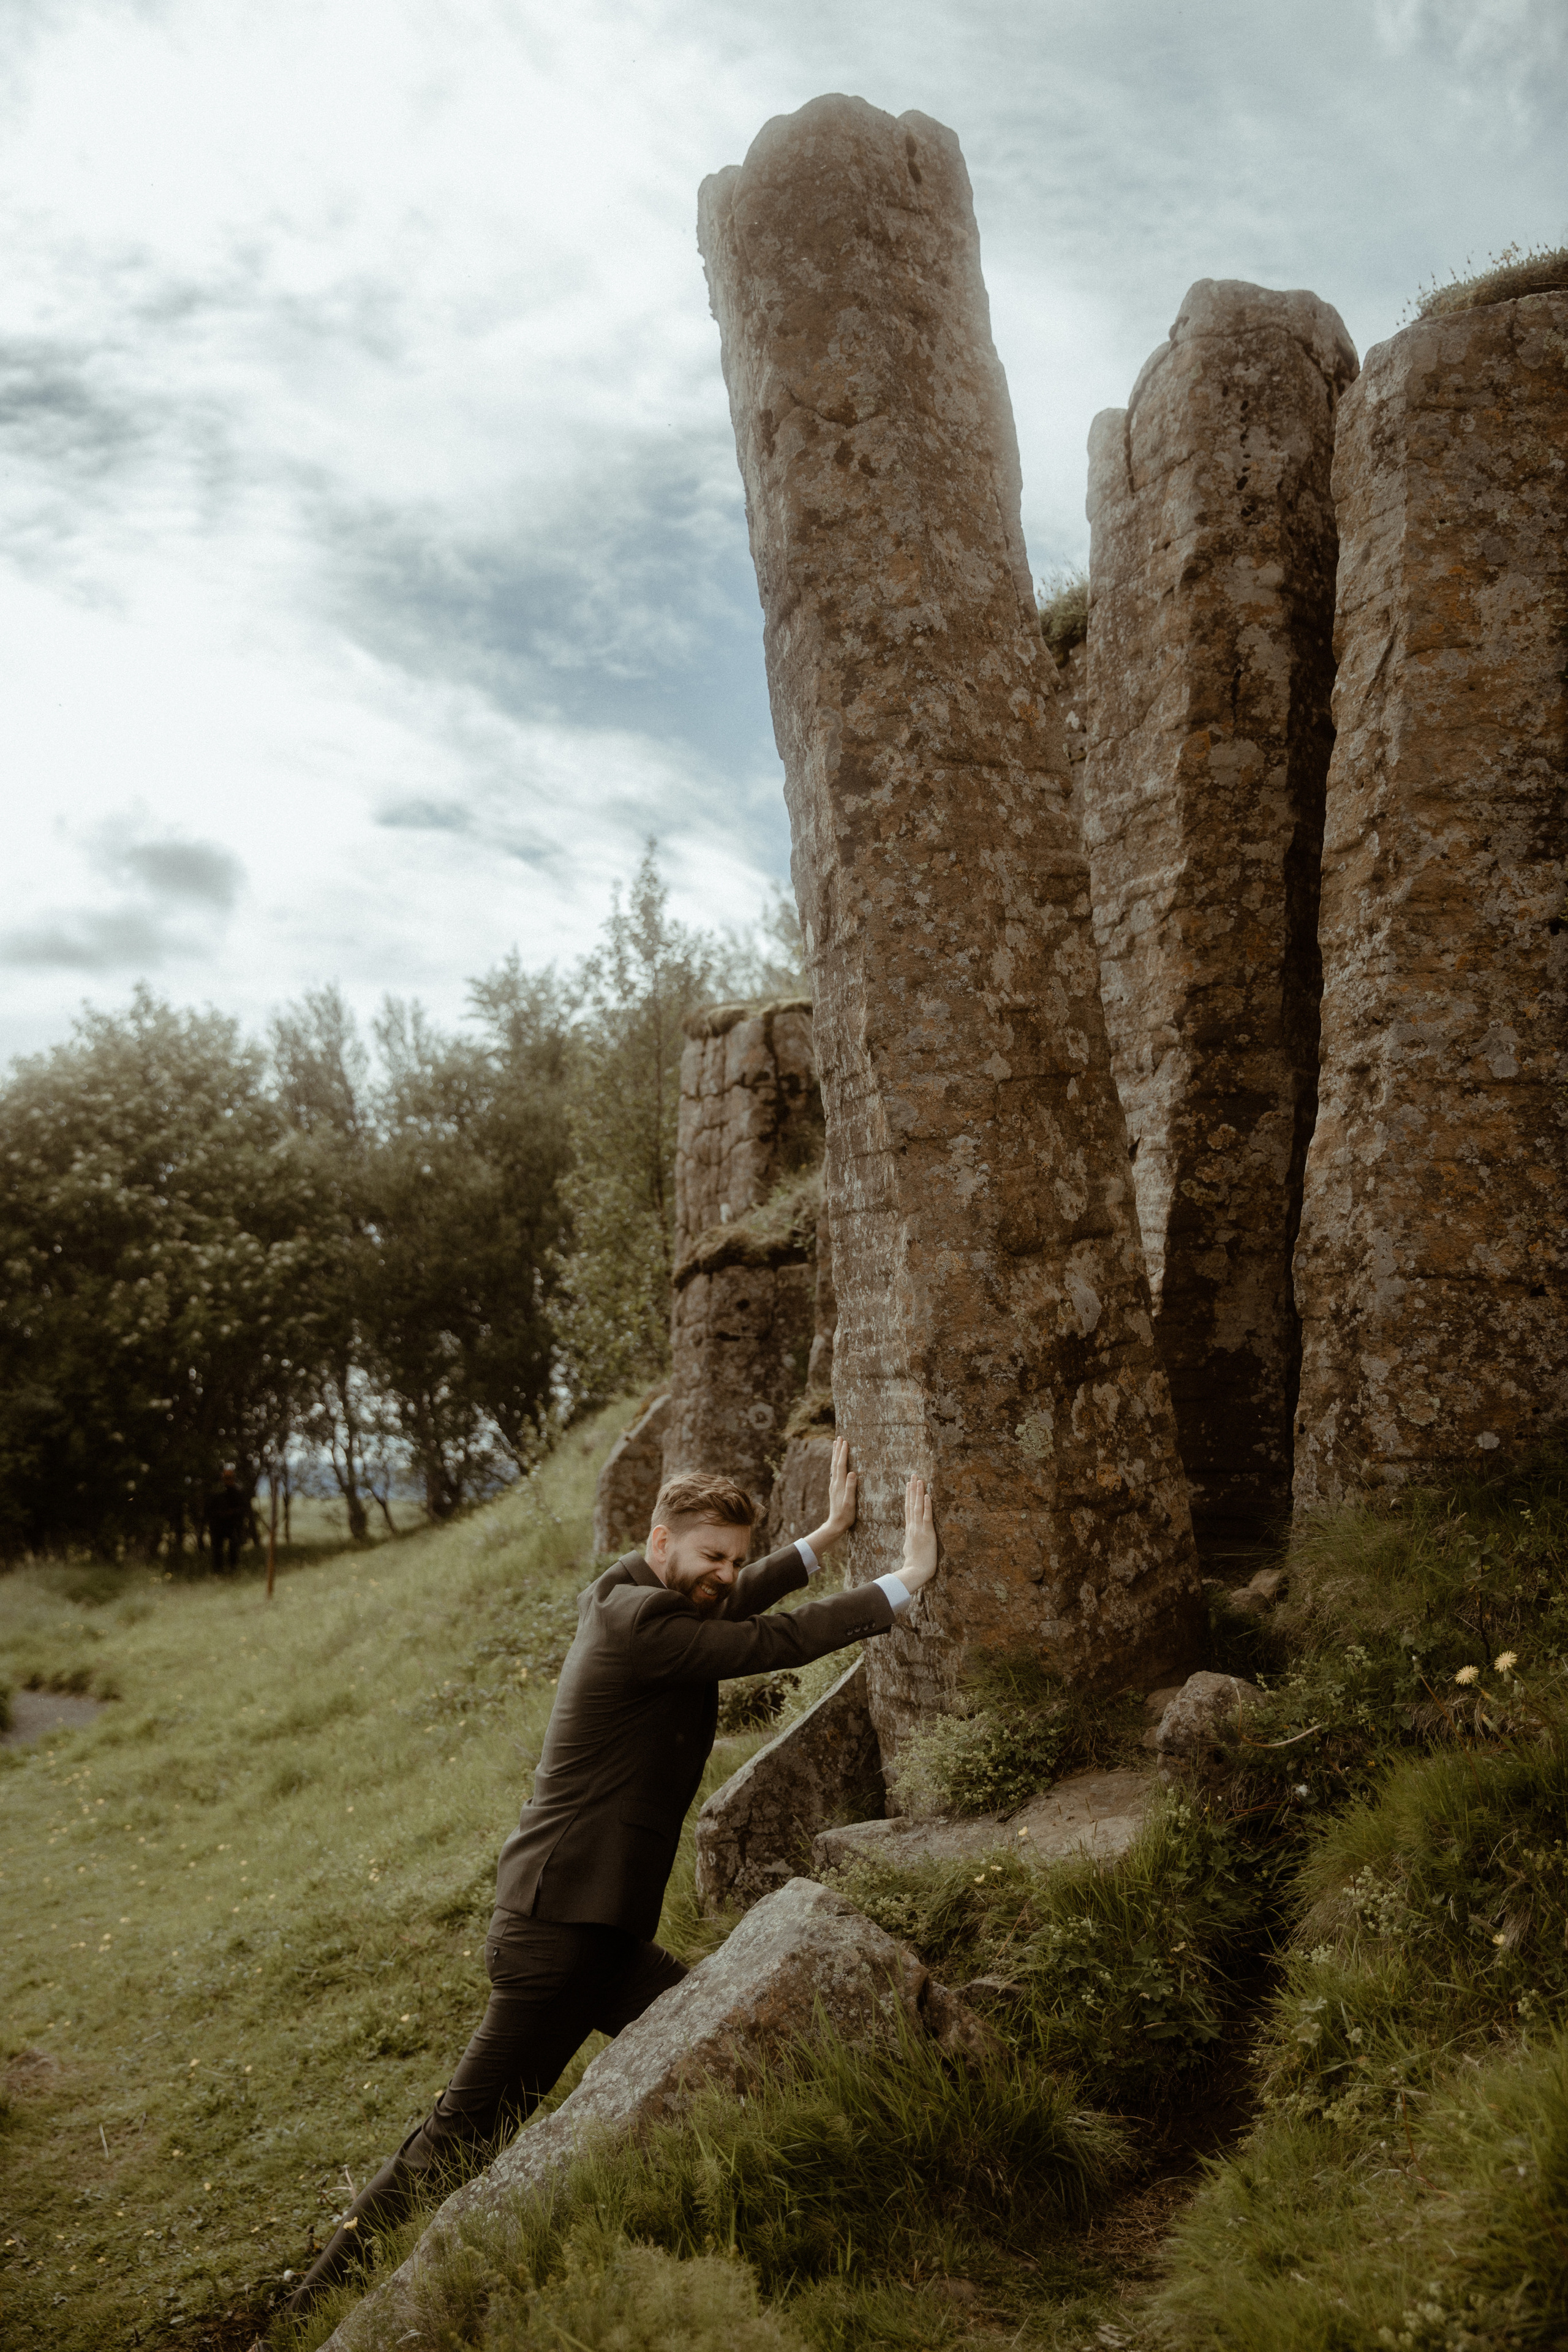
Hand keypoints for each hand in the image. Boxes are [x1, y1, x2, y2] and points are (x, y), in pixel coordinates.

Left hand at [804, 1435, 857, 1556]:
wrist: (835, 1524)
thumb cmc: (845, 1514)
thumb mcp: (850, 1502)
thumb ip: (851, 1487)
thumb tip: (852, 1472)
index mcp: (839, 1484)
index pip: (841, 1465)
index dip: (843, 1453)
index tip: (845, 1441)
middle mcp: (835, 1483)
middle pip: (835, 1463)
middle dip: (838, 1450)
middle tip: (839, 1437)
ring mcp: (834, 1485)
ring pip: (833, 1466)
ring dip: (835, 1455)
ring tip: (836, 1444)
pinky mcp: (834, 1489)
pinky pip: (834, 1471)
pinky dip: (835, 1463)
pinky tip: (836, 1462)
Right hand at [900, 1474, 936, 1593]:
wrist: (915, 1571)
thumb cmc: (914, 1564)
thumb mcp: (909, 1550)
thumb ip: (909, 1542)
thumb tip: (909, 1540)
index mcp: (910, 1530)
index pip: (908, 1509)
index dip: (909, 1496)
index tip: (909, 1484)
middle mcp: (913, 1527)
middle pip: (911, 1504)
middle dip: (913, 1489)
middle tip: (914, 1475)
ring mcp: (919, 1529)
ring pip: (918, 1507)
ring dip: (919, 1493)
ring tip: (919, 1480)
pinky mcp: (927, 1533)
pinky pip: (926, 1516)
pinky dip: (927, 1505)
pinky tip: (927, 1495)